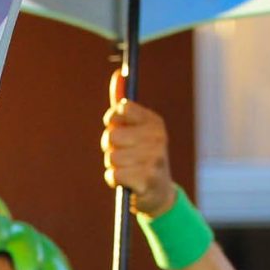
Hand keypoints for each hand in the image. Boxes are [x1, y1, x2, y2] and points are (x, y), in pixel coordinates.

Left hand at [102, 67, 176, 215]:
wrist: (159, 195)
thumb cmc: (141, 158)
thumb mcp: (136, 130)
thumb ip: (124, 106)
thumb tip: (118, 75)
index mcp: (154, 122)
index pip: (120, 110)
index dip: (112, 123)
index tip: (119, 130)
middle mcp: (158, 138)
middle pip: (111, 137)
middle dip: (110, 148)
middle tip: (124, 156)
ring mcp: (154, 159)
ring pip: (111, 157)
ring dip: (113, 166)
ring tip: (128, 169)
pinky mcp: (147, 180)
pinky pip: (113, 174)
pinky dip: (114, 179)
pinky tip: (126, 182)